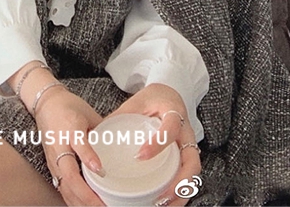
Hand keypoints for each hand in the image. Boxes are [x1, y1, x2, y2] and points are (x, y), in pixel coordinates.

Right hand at [33, 84, 106, 205]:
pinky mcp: (51, 167)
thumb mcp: (88, 113)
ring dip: (80, 202)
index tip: (101, 170)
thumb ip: (103, 130)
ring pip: (64, 186)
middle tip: (103, 205)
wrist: (46, 103)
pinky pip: (61, 187)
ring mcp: (53, 159)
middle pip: (69, 175)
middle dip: (86, 194)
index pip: (79, 144)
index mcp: (70, 128)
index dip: (89, 157)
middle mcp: (59, 146)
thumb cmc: (69, 106)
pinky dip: (72, 200)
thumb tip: (122, 144)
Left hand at [104, 84, 201, 206]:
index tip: (140, 156)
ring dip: (181, 192)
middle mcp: (186, 131)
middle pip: (192, 160)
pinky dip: (181, 191)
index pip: (171, 128)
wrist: (170, 94)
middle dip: (179, 182)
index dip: (158, 144)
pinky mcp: (187, 155)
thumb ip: (120, 117)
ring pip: (193, 173)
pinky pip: (189, 175)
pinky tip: (167, 202)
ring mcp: (189, 144)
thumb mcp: (136, 102)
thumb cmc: (153, 99)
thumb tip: (96, 136)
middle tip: (160, 196)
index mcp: (173, 111)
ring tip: (163, 205)